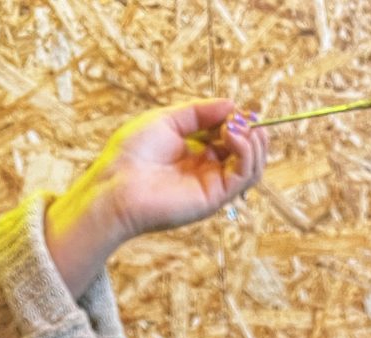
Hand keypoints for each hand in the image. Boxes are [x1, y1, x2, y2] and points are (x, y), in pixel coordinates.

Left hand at [45, 99, 268, 297]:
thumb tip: (232, 105)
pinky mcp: (214, 198)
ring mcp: (212, 185)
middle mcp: (206, 170)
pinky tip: (232, 134)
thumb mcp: (168, 119)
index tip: (236, 107)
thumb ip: (200, 112)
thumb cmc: (132, 153)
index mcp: (195, 152)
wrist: (116, 186)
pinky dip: (246, 152)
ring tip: (237, 125)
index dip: (238, 120)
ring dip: (253, 141)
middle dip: (249, 129)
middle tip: (241, 116)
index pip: (229, 136)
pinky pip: (244, 176)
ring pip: (251, 166)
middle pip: (245, 151)